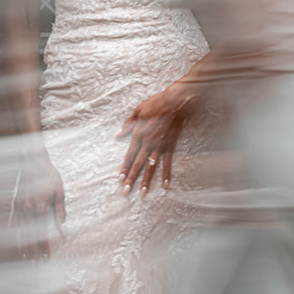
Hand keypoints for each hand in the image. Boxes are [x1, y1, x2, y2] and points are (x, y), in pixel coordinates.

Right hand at [10, 148, 64, 258]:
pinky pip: (12, 222)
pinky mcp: (14, 203)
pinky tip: (11, 242)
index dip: (44, 246)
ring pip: (18, 231)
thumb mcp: (60, 191)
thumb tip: (63, 227)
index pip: (42, 232)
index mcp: (41, 207)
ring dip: (21, 245)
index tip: (46, 257)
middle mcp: (28, 209)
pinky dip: (12, 233)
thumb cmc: (48, 175)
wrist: (32, 161)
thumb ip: (60, 210)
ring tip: (23, 257)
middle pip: (29, 235)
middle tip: (34, 263)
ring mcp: (19, 207)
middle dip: (32, 250)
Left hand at [117, 80, 195, 195]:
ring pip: (151, 166)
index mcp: (138, 134)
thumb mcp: (138, 110)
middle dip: (131, 178)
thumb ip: (128, 124)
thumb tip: (119, 134)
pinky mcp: (170, 145)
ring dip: (146, 180)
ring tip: (142, 192)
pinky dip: (166, 174)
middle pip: (138, 164)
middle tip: (126, 191)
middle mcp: (148, 142)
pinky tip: (165, 184)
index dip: (124, 167)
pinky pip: (168, 162)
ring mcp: (159, 146)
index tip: (120, 178)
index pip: (129, 155)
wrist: (175, 102)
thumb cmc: (156, 103)